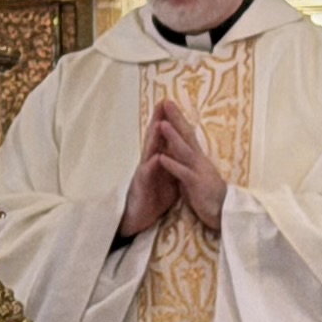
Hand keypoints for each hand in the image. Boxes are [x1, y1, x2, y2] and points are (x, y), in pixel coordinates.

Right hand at [116, 116, 176, 241]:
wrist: (138, 219)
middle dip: (159, 120)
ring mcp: (144, 174)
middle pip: (155, 138)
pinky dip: (151, 166)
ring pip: (149, 152)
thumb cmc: (153, 198)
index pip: (164, 137)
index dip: (169, 122)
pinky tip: (155, 158)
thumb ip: (174, 164)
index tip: (173, 105)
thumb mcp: (168, 178)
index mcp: (159, 161)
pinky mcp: (142, 187)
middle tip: (163, 102)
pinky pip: (146, 175)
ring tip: (159, 123)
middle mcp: (150, 163)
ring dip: (153, 138)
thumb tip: (183, 153)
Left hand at [146, 94, 227, 234]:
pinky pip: (183, 174)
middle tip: (166, 101)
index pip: (187, 134)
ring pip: (184, 151)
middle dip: (176, 119)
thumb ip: (186, 163)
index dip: (178, 119)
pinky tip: (162, 158)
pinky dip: (172, 165)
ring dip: (173, 138)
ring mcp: (199, 171)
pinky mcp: (197, 185)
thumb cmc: (209, 195)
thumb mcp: (195, 174)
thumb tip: (175, 152)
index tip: (168, 104)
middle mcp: (199, 160)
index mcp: (197, 158)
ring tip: (162, 124)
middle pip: (187, 135)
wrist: (224, 214)